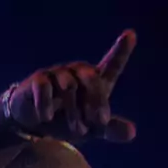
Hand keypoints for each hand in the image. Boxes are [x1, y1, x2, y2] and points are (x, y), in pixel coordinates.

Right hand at [9, 30, 136, 143]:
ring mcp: (58, 74)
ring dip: (74, 110)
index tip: (130, 35)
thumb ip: (111, 130)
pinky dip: (46, 104)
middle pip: (91, 77)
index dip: (121, 50)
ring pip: (69, 86)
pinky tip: (47, 117)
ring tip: (77, 131)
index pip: (111, 64)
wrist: (35, 125)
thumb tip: (132, 133)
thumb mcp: (91, 129)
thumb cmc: (67, 121)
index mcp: (95, 81)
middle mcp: (77, 72)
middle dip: (97, 100)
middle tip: (102, 122)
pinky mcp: (38, 80)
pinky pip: (44, 88)